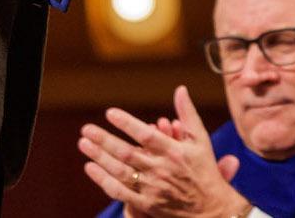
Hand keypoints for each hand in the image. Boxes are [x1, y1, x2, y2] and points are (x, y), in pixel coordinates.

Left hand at [79, 86, 245, 217]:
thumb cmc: (204, 169)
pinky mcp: (147, 204)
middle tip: (86, 129)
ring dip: (99, 157)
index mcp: (174, 151)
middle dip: (104, 140)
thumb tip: (180, 89)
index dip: (127, 123)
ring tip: (83, 144)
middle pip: (127, 153)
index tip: (110, 113)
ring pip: (120, 172)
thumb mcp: (201, 139)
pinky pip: (120, 192)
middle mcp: (162, 169)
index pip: (146, 135)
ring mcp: (153, 188)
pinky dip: (103, 181)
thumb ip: (187, 114)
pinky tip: (90, 168)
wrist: (210, 209)